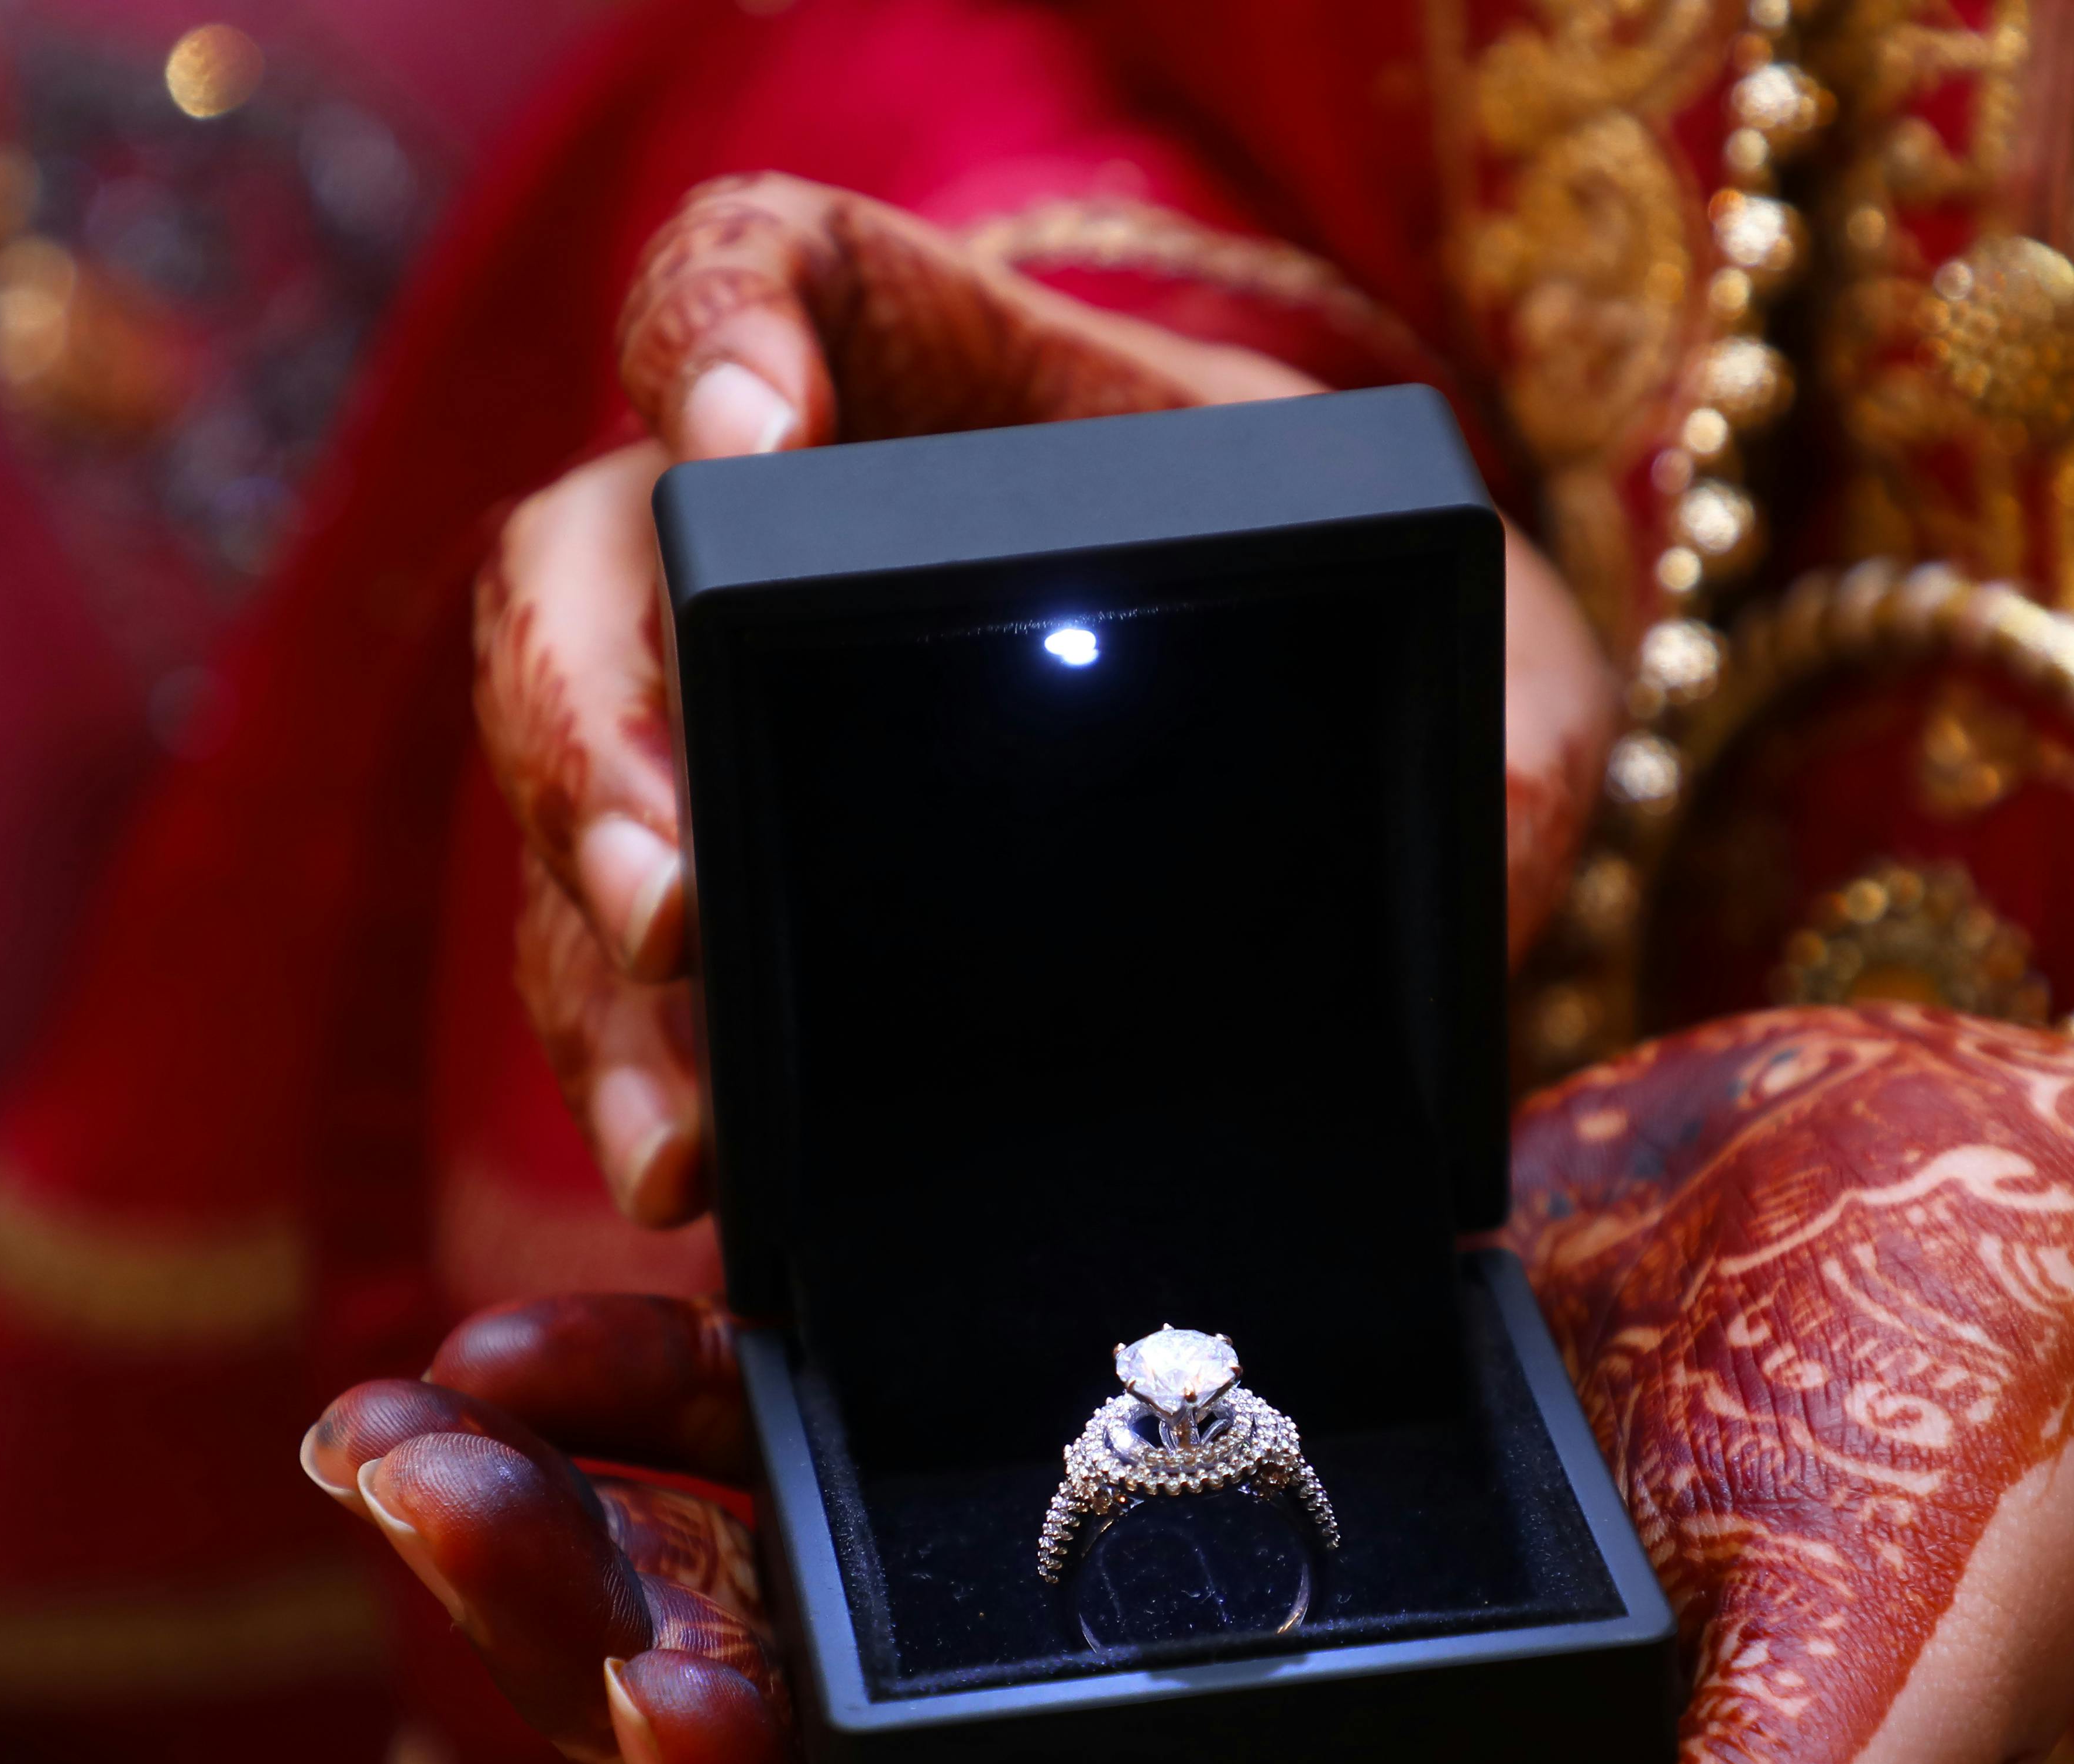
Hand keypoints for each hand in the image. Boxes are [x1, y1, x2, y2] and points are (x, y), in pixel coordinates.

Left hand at [304, 1006, 2073, 1763]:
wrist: (2051, 1245)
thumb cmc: (1995, 1483)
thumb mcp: (1896, 1703)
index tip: (663, 1695)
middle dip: (608, 1669)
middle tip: (417, 1513)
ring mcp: (1204, 1586)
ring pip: (837, 1614)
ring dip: (612, 1531)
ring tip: (406, 1420)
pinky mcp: (1196, 1404)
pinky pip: (920, 1427)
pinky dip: (737, 1381)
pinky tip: (577, 1308)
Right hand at [473, 172, 1611, 1224]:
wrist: (1332, 772)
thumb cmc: (1385, 641)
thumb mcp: (1481, 644)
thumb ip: (1502, 732)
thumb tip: (1484, 885)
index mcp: (946, 379)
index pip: (761, 271)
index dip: (714, 328)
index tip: (745, 439)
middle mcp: (776, 539)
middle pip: (581, 564)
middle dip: (594, 732)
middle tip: (672, 900)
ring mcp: (719, 717)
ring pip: (571, 797)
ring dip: (595, 964)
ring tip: (683, 1130)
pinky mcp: (721, 898)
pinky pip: (616, 975)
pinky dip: (643, 1079)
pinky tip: (698, 1182)